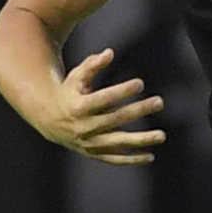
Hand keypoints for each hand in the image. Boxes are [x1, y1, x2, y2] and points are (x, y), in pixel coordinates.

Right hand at [37, 47, 164, 164]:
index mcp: (78, 106)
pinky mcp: (94, 153)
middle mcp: (84, 127)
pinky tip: (150, 156)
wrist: (49, 118)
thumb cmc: (69, 92)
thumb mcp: (76, 76)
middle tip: (159, 101)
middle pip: (115, 119)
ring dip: (141, 139)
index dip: (122, 91)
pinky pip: (114, 159)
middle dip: (139, 110)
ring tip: (161, 135)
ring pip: (118, 143)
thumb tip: (110, 52)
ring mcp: (89, 142)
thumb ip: (92, 64)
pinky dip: (132, 159)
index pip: (103, 98)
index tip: (140, 83)